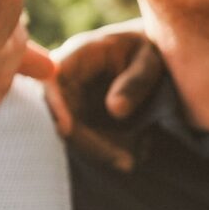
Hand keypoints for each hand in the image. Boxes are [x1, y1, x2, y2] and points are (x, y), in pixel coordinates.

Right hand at [0, 21, 139, 170]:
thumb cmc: (152, 47)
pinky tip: (129, 157)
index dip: (54, 104)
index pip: (53, 79)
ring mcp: (73, 98)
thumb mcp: (150, 58)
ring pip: (71, 131)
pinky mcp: (82, 115)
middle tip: (122, 161)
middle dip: (85, 140)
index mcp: (79, 53)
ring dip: (96, 150)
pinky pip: (85, 137)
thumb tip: (114, 110)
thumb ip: (135, 80)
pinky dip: (103, 150)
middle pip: (59, 112)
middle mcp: (68, 77)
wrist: (154, 52)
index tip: (66, 129)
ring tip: (130, 162)